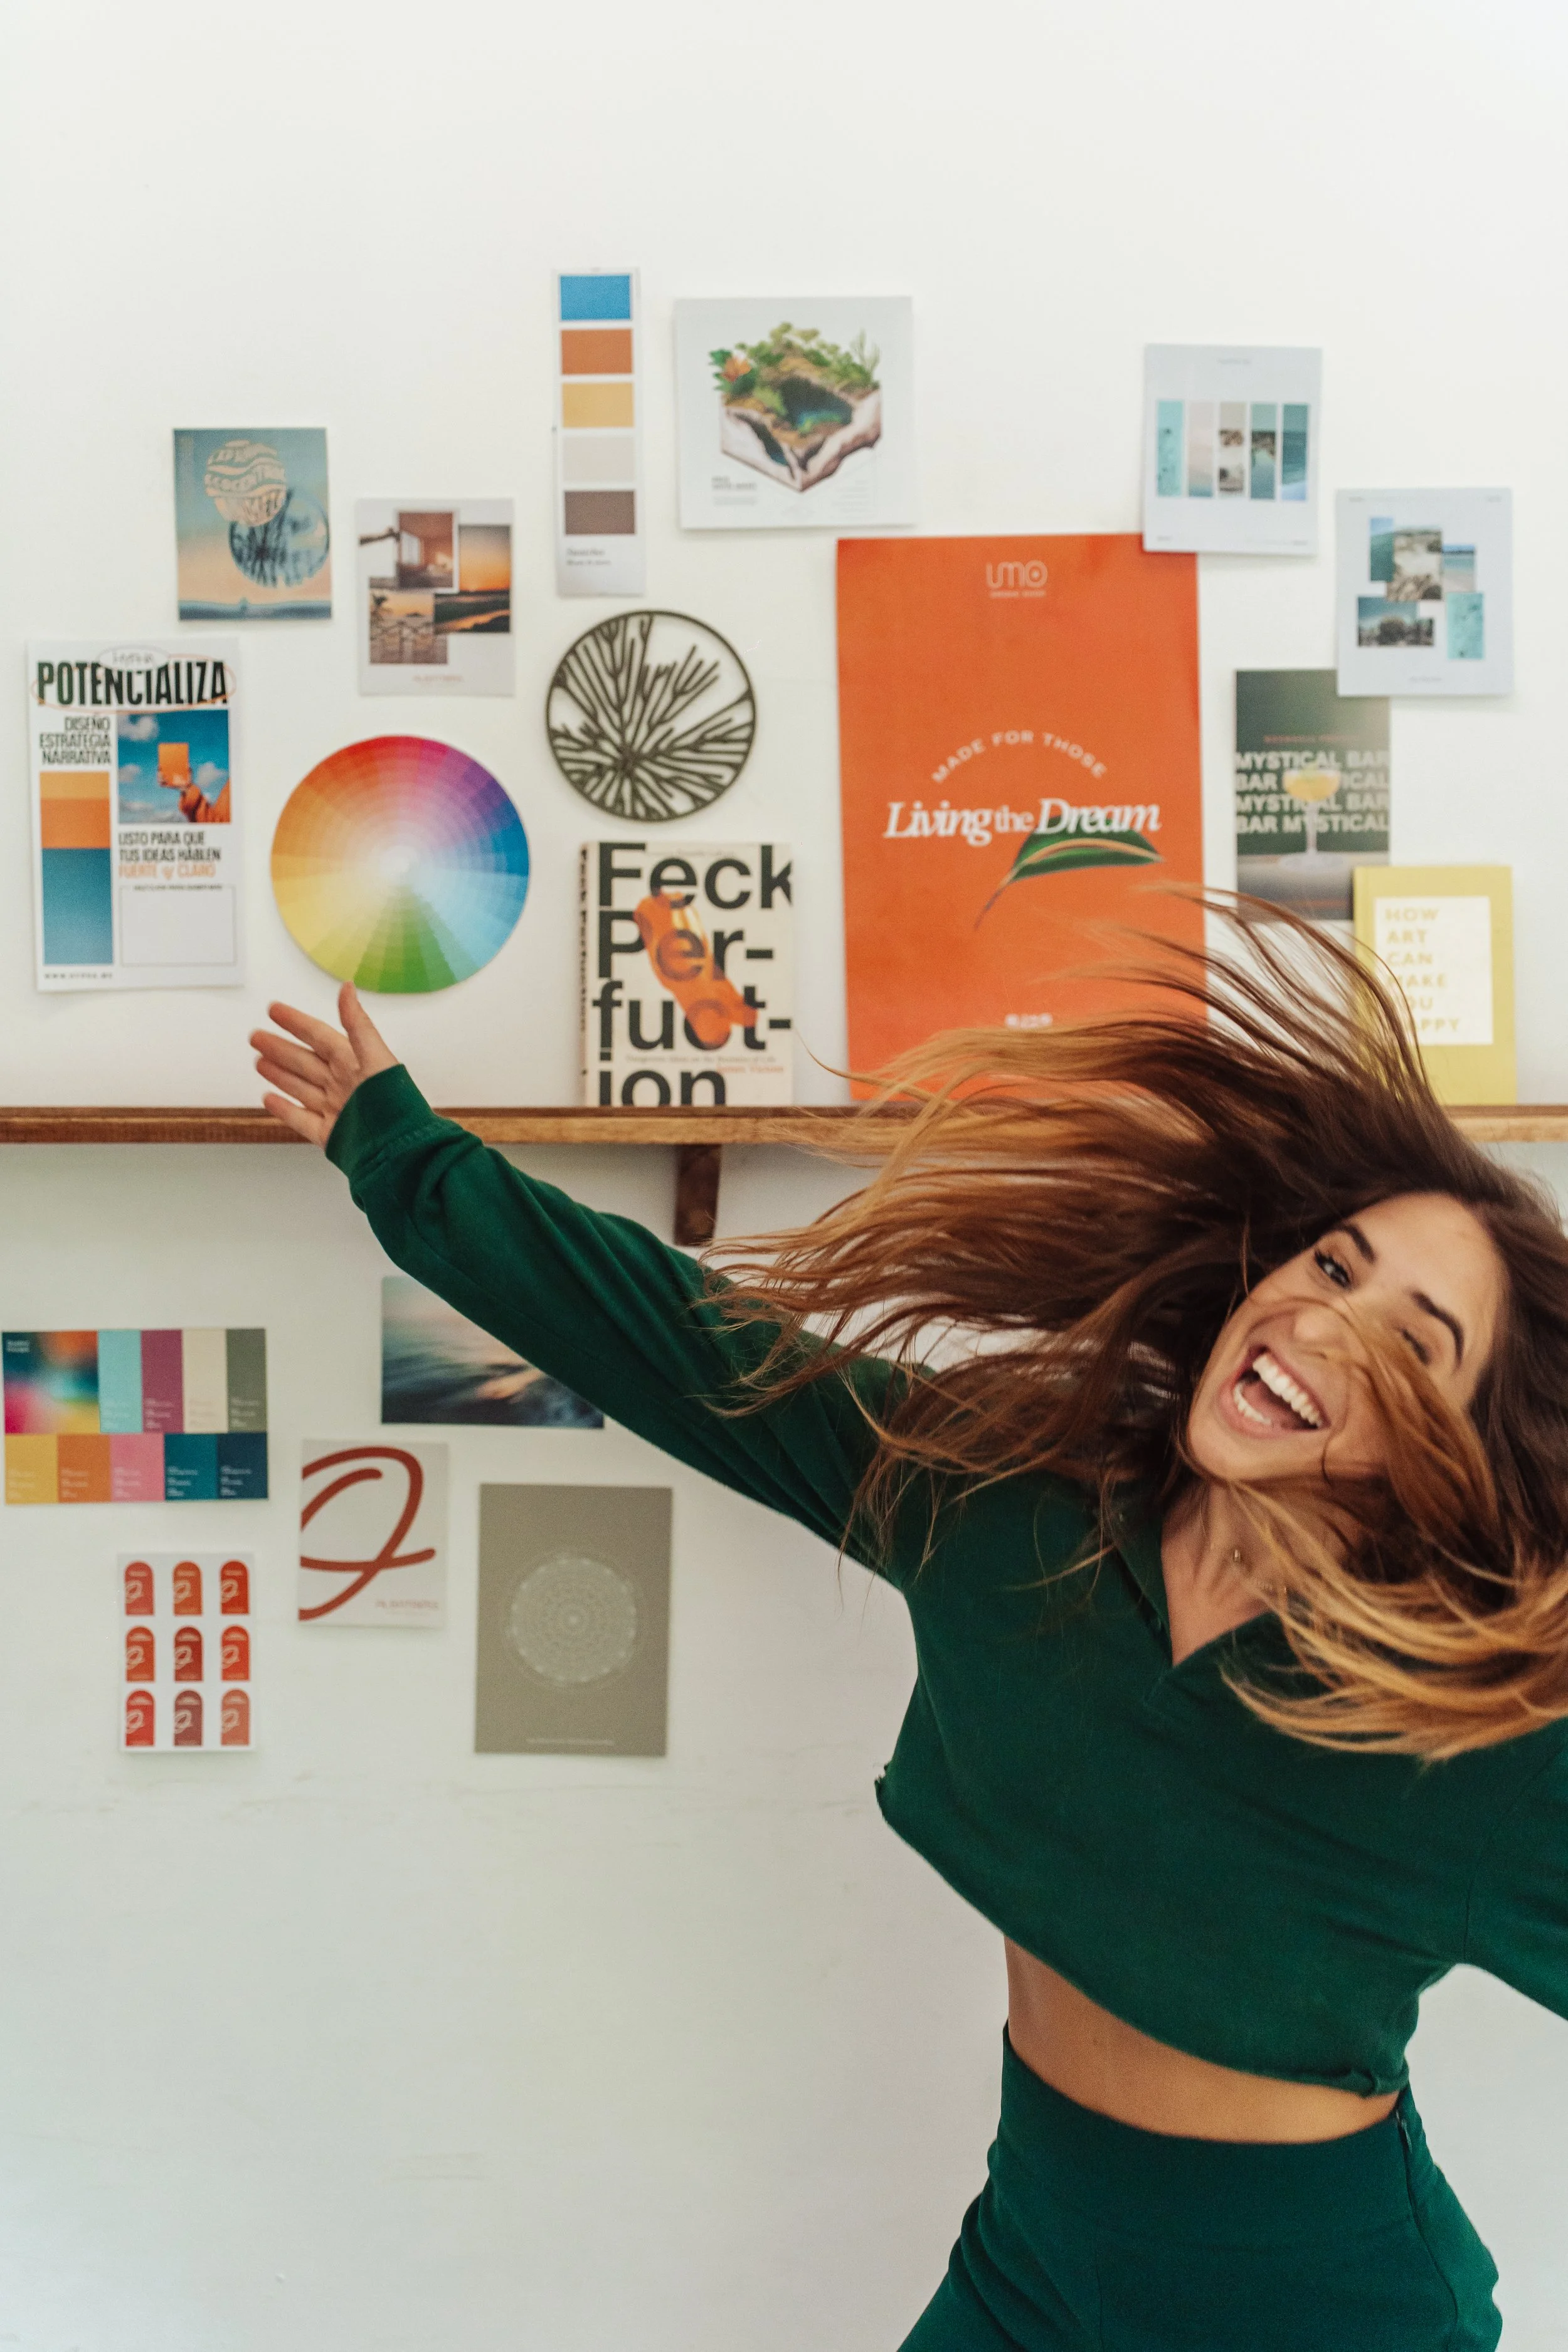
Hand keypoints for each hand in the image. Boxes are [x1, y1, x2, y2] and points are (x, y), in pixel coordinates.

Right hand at [250, 984, 399, 1146]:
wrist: (399, 1152)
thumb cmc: (395, 1105)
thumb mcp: (376, 1057)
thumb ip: (358, 1024)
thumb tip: (347, 988)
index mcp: (354, 1064)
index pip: (319, 1036)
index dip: (297, 1022)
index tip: (274, 1010)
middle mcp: (343, 1085)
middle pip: (305, 1061)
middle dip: (280, 1048)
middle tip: (256, 1036)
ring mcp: (335, 1110)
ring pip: (300, 1087)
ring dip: (279, 1073)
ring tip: (259, 1060)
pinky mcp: (330, 1135)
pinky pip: (301, 1119)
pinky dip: (284, 1109)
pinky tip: (269, 1098)